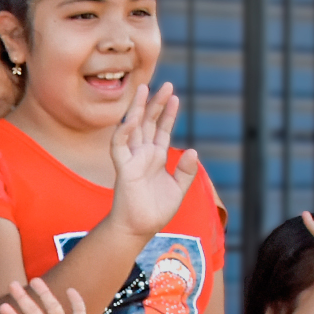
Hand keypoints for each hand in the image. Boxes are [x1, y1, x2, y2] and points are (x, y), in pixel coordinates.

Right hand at [104, 82, 202, 237]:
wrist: (140, 228)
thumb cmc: (155, 210)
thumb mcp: (178, 189)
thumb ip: (186, 170)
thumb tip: (193, 150)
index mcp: (156, 158)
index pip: (162, 130)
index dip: (168, 114)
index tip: (175, 97)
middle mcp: (143, 154)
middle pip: (148, 123)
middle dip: (156, 104)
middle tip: (165, 84)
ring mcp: (132, 159)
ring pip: (133, 128)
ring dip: (138, 109)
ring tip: (144, 89)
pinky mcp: (123, 168)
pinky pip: (120, 146)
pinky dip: (124, 131)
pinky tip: (132, 117)